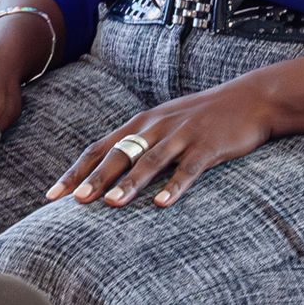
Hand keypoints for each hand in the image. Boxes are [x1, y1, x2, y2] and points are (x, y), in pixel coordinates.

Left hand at [47, 75, 276, 207]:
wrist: (250, 99)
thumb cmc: (203, 117)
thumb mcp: (165, 124)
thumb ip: (140, 144)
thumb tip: (109, 172)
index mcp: (141, 124)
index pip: (99, 148)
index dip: (75, 170)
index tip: (53, 195)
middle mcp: (156, 127)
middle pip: (118, 154)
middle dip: (95, 178)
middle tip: (74, 202)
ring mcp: (182, 136)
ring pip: (150, 161)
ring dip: (130, 183)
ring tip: (111, 205)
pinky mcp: (208, 146)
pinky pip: (188, 168)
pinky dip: (174, 186)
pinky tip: (162, 204)